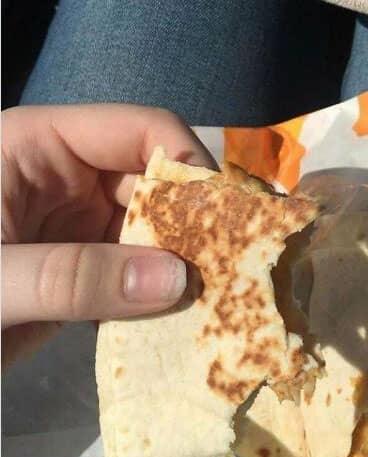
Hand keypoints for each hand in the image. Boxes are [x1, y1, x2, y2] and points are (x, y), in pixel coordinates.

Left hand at [2, 103, 215, 364]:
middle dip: (197, 223)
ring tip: (224, 307)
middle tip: (238, 277)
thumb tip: (177, 280)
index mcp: (41, 146)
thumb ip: (72, 277)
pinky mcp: (79, 275)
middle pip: (159, 182)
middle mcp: (70, 178)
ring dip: (186, 266)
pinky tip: (187, 326)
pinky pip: (136, 277)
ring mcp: (77, 228)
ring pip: (156, 233)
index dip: (189, 164)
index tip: (224, 223)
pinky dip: (162, 299)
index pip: (141, 130)